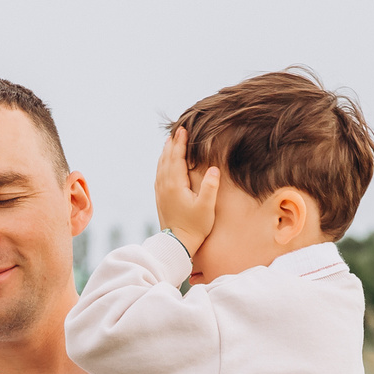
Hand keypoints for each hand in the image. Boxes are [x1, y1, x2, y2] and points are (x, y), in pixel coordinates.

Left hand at [154, 126, 220, 249]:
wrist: (177, 243)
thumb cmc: (195, 226)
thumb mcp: (206, 208)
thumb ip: (210, 187)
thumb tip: (214, 168)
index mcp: (175, 185)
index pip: (177, 158)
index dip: (181, 143)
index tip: (183, 130)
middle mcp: (165, 185)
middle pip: (167, 158)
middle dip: (172, 143)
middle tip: (177, 130)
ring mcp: (160, 191)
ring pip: (161, 165)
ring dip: (166, 152)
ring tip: (170, 141)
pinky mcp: (160, 197)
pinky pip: (159, 173)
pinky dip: (162, 163)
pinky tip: (165, 161)